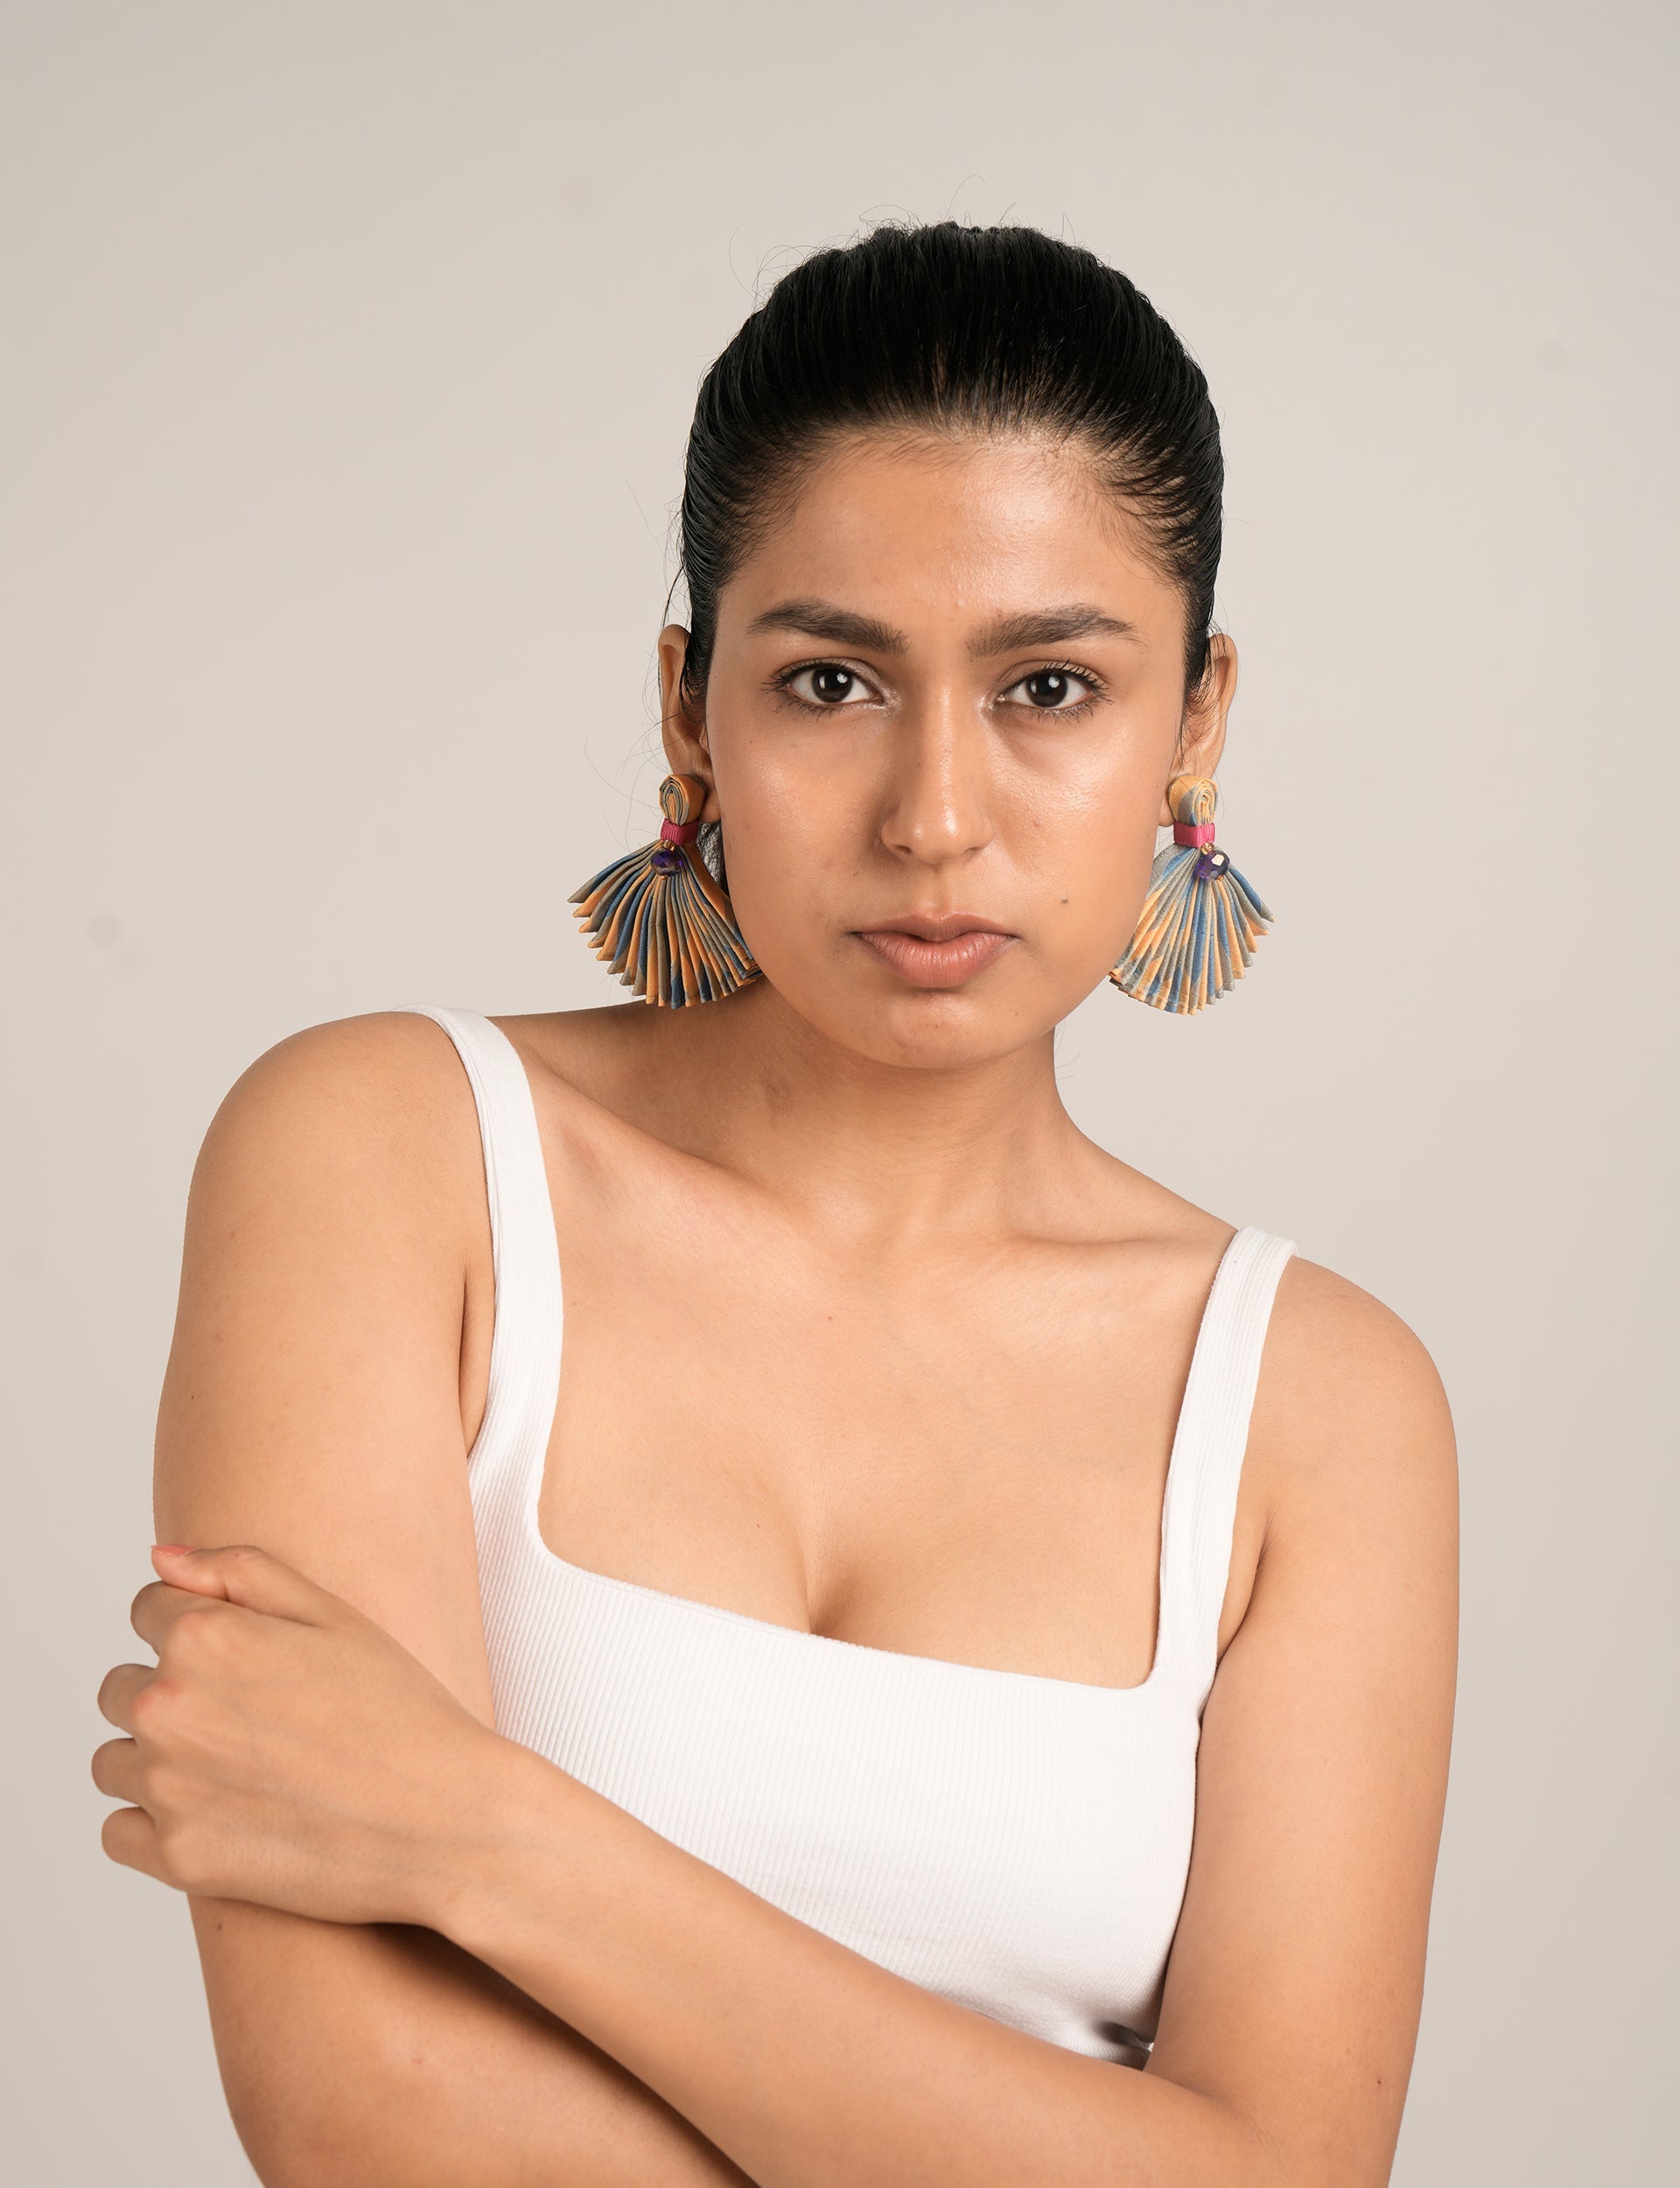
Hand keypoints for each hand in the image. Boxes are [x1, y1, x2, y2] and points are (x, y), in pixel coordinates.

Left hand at [93, 1544, 513, 1927]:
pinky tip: (222, 1814)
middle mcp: (167, 1707)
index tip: (249, 1661)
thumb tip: (157, 1560)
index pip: (147, 1611)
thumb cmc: (399, 1709)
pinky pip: (119, 1831)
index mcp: (203, 1636)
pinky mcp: (175, 1858)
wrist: (443, 1821)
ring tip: (239, 1769)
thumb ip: (238, 1572)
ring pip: (116, 1761)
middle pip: (121, 1688)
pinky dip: (158, 1824)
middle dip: (173, 1694)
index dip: (200, 1628)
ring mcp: (167, 1787)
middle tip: (252, 1720)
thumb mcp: (333, 1615)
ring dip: (157, 1760)